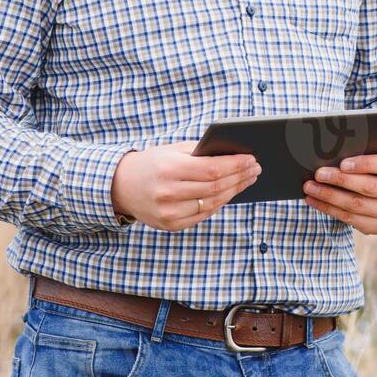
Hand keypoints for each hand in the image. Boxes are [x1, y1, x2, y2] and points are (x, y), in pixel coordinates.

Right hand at [111, 141, 260, 230]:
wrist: (122, 185)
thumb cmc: (153, 163)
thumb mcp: (173, 151)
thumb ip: (201, 153)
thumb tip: (235, 156)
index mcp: (169, 170)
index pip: (212, 169)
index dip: (235, 165)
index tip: (252, 159)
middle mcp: (168, 193)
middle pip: (215, 187)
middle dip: (239, 177)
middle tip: (255, 169)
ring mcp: (169, 213)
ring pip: (212, 203)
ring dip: (234, 191)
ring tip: (247, 179)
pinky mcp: (171, 225)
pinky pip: (203, 214)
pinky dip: (219, 203)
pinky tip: (230, 193)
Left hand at [302, 153, 376, 234]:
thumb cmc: (374, 165)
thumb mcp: (376, 155)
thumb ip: (363, 153)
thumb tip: (331, 153)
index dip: (365, 164)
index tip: (342, 163)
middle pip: (369, 187)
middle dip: (340, 181)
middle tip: (318, 174)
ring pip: (357, 206)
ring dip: (329, 197)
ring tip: (310, 188)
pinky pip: (351, 220)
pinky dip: (330, 209)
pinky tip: (315, 201)